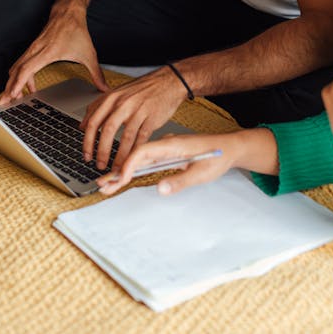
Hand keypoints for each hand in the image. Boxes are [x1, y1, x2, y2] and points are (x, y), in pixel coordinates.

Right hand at [0, 4, 108, 104]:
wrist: (68, 12)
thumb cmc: (77, 32)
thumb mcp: (89, 54)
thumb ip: (96, 74)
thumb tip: (104, 88)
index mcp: (47, 52)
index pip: (27, 69)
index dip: (18, 83)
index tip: (12, 95)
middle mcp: (36, 50)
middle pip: (16, 71)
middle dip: (9, 88)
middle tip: (4, 103)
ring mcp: (32, 48)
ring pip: (16, 68)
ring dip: (13, 82)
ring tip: (13, 98)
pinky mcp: (32, 48)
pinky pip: (21, 64)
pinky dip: (19, 75)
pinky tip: (26, 87)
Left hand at [79, 66, 187, 169]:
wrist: (167, 81)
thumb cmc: (141, 89)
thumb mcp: (117, 93)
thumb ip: (98, 107)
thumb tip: (82, 126)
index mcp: (111, 98)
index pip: (93, 122)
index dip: (87, 142)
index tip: (86, 155)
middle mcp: (123, 103)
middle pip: (107, 130)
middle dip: (101, 151)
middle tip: (99, 165)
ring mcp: (138, 110)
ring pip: (125, 137)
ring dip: (119, 156)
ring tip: (116, 168)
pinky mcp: (152, 118)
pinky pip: (142, 138)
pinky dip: (136, 152)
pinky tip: (132, 160)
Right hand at [97, 132, 240, 195]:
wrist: (230, 147)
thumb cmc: (217, 156)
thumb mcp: (201, 173)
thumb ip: (180, 180)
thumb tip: (160, 188)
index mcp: (172, 144)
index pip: (143, 152)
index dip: (129, 165)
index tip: (119, 179)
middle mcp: (166, 144)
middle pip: (137, 156)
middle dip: (118, 170)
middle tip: (102, 184)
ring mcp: (166, 149)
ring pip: (140, 160)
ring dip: (123, 172)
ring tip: (107, 185)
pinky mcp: (168, 155)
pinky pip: (147, 162)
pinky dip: (134, 171)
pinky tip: (124, 178)